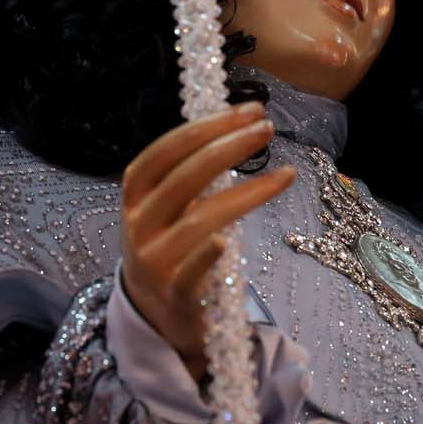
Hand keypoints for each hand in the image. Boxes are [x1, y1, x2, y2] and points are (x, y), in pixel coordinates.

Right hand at [121, 102, 295, 379]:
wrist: (153, 311)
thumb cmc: (170, 244)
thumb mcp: (168, 206)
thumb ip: (191, 173)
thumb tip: (238, 125)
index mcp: (136, 195)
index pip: (164, 152)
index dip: (206, 128)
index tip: (249, 111)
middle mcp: (139, 225)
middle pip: (183, 178)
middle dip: (228, 148)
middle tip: (267, 128)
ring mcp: (153, 261)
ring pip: (198, 222)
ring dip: (245, 194)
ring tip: (286, 175)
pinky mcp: (173, 296)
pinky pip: (188, 275)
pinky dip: (205, 257)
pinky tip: (226, 242)